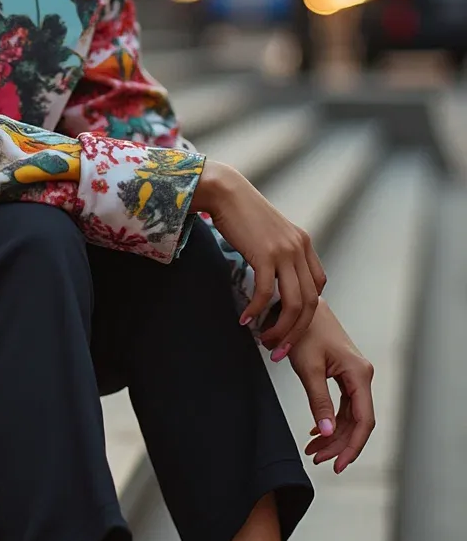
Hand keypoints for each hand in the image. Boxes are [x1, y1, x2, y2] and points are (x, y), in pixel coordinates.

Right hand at [193, 159, 325, 350]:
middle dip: (296, 332)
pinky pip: (266, 293)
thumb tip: (272, 279)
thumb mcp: (269, 234)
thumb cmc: (241, 213)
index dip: (306, 313)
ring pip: (294, 304)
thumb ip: (277, 254)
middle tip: (279, 349)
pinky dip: (257, 311)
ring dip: (280, 329)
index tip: (288, 327)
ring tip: (264, 341)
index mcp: (304, 244)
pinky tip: (245, 319)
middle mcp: (300, 248)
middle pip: (310, 302)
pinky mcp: (265, 254)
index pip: (317, 287)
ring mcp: (285, 251)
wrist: (224, 191)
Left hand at [288, 300, 375, 473]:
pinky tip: (316, 432)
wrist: (301, 308)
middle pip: (356, 422)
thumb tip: (326, 432)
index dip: (352, 446)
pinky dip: (330, 421)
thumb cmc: (304, 332)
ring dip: (332, 435)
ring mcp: (354, 376)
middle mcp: (362, 376)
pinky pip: (343, 406)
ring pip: (349, 416)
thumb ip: (319, 401)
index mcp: (359, 374)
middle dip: (338, 444)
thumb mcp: (308, 369)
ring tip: (312, 450)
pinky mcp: (344, 376)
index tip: (337, 465)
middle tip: (316, 459)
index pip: (363, 421)